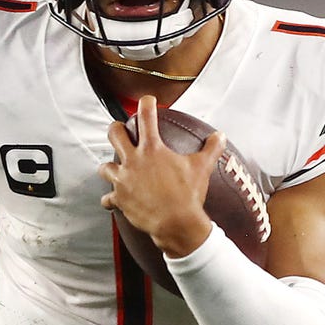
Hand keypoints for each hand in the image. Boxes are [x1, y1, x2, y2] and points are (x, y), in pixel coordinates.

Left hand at [98, 95, 224, 256]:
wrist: (177, 224)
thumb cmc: (188, 195)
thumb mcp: (202, 168)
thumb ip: (211, 149)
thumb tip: (220, 135)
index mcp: (152, 149)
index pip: (146, 117)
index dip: (146, 104)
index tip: (147, 100)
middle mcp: (133, 161)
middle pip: (115, 134)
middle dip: (116, 129)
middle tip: (121, 130)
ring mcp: (123, 180)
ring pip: (105, 167)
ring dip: (109, 168)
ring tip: (114, 169)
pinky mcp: (120, 199)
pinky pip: (108, 199)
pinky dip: (110, 199)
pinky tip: (113, 200)